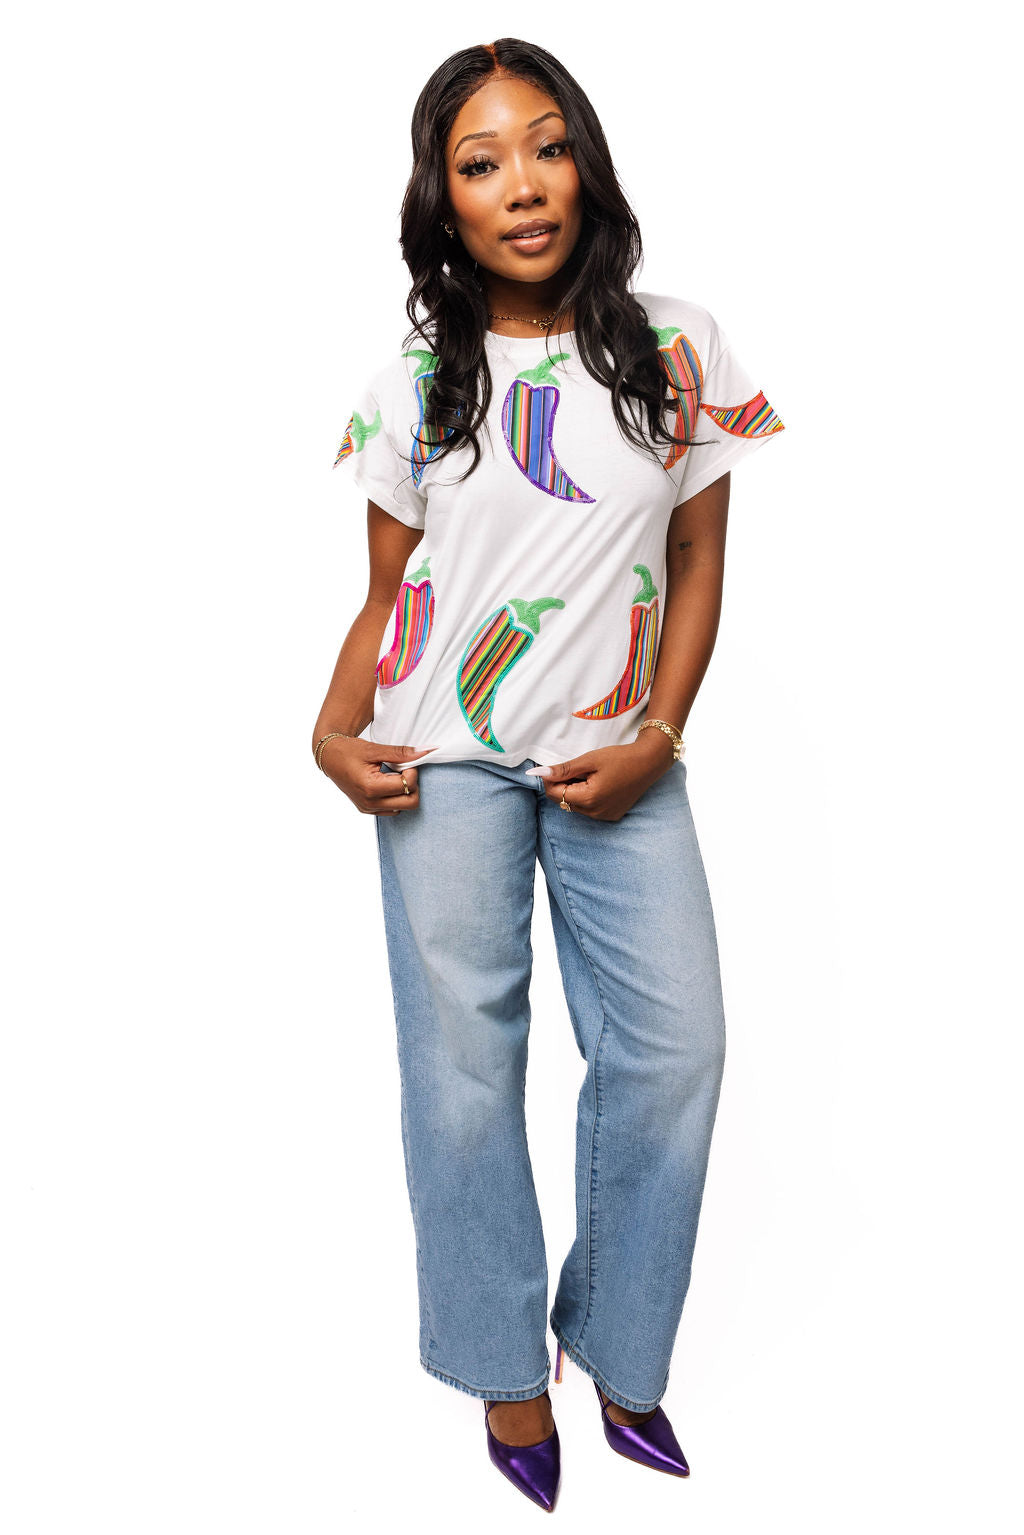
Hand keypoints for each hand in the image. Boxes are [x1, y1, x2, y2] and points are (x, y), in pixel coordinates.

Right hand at [319, 737, 430, 814]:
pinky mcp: (367, 810)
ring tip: (393, 777)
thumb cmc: (349, 751)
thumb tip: (424, 752)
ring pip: (403, 808)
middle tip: (403, 771)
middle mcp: (369, 802)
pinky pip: (392, 810)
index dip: (412, 772)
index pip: (407, 786)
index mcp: (371, 787)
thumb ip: (401, 753)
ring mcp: (368, 808)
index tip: (405, 762)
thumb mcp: (375, 749)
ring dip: (404, 793)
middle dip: (412, 785)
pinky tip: (387, 784)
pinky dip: (395, 798)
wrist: (330, 758)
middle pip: (410, 803)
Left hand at [528, 733, 675, 820]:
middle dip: (563, 785)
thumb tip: (537, 773)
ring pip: (575, 806)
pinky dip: (587, 797)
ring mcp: (604, 817)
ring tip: (590, 775)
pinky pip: (589, 809)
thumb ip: (563, 769)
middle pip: (564, 801)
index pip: (555, 794)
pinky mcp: (611, 816)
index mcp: (589, 798)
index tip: (555, 767)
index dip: (550, 780)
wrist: (649, 763)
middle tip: (577, 768)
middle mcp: (595, 813)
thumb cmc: (620, 758)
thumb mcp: (589, 760)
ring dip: (575, 791)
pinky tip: (599, 784)